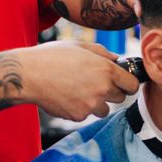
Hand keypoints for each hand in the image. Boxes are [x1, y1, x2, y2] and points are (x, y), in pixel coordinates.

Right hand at [21, 41, 139, 122]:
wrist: (28, 75)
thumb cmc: (51, 56)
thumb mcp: (79, 46)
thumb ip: (102, 53)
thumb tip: (116, 59)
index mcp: (105, 69)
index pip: (132, 85)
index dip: (127, 84)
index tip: (121, 83)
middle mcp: (102, 88)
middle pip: (120, 98)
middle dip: (110, 92)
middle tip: (92, 84)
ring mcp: (90, 105)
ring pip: (103, 109)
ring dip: (95, 103)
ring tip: (76, 90)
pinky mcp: (77, 116)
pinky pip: (85, 115)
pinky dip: (78, 108)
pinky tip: (65, 96)